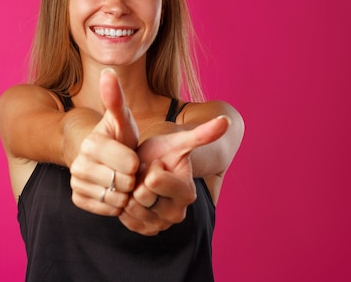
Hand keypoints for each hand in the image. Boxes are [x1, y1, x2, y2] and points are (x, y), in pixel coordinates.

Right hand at [69, 69, 139, 215]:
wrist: (102, 156)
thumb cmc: (118, 136)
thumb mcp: (121, 118)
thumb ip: (116, 98)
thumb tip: (108, 70)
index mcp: (92, 142)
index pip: (129, 163)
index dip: (137, 162)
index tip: (134, 156)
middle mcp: (79, 163)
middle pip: (123, 182)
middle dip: (132, 178)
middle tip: (128, 169)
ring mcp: (76, 181)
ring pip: (115, 198)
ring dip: (125, 192)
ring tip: (123, 180)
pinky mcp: (77, 198)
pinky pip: (106, 209)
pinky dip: (115, 204)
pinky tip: (115, 191)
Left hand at [118, 115, 228, 234]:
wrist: (148, 167)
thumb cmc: (164, 152)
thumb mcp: (179, 141)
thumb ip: (202, 134)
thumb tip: (226, 120)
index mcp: (187, 193)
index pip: (154, 179)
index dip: (151, 166)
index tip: (158, 163)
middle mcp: (177, 214)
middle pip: (142, 195)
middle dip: (139, 179)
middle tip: (146, 173)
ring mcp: (161, 225)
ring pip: (131, 207)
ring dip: (130, 191)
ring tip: (140, 183)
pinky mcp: (145, 230)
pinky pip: (124, 218)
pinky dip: (124, 204)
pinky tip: (133, 195)